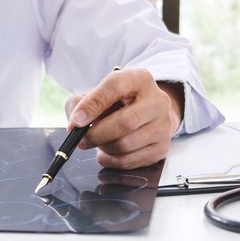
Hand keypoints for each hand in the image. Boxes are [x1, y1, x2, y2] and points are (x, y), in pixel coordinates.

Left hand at [64, 67, 182, 169]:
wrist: (147, 115)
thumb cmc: (117, 104)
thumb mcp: (97, 93)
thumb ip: (80, 103)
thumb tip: (76, 124)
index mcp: (139, 79)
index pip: (115, 87)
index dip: (93, 104)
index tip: (76, 120)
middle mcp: (157, 101)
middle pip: (125, 122)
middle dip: (96, 134)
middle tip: (81, 139)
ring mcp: (163, 126)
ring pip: (125, 145)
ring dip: (104, 147)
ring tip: (99, 142)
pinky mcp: (162, 147)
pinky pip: (129, 161)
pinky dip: (111, 160)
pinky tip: (107, 152)